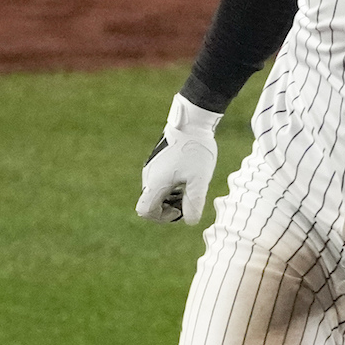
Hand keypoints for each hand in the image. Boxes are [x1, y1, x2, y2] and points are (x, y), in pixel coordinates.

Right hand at [137, 94, 221, 225]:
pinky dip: (172, 188)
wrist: (191, 123)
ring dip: (172, 199)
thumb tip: (190, 221)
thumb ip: (194, 203)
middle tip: (189, 201)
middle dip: (170, 209)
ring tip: (190, 189)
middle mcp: (149, 176)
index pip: (145, 211)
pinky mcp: (157, 162)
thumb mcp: (199, 180)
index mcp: (156, 182)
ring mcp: (152, 168)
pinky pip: (160, 183)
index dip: (161, 217)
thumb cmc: (196, 151)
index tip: (180, 210)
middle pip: (151, 204)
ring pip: (156, 193)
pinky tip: (187, 179)